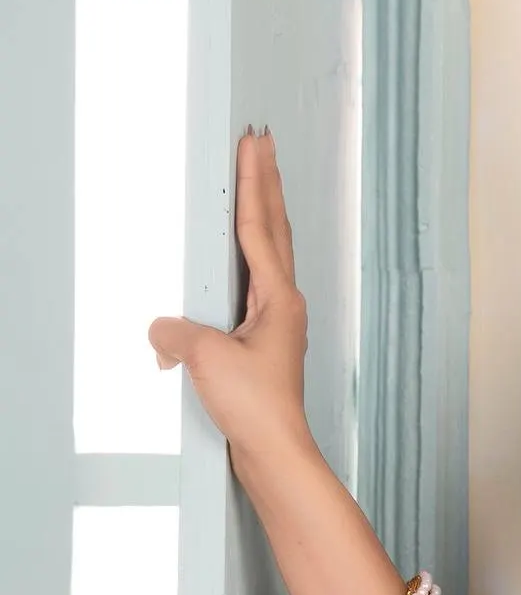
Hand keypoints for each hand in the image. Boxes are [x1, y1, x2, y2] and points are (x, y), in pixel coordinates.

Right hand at [149, 130, 311, 466]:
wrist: (276, 451)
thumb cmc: (256, 407)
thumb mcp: (206, 359)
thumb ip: (177, 332)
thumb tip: (162, 328)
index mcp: (277, 297)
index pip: (259, 225)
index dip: (253, 182)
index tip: (254, 144)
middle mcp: (283, 304)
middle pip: (273, 230)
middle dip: (266, 185)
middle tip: (263, 144)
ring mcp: (276, 323)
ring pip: (268, 254)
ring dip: (261, 215)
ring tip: (258, 182)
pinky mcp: (264, 343)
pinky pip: (252, 284)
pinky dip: (246, 256)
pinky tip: (238, 257)